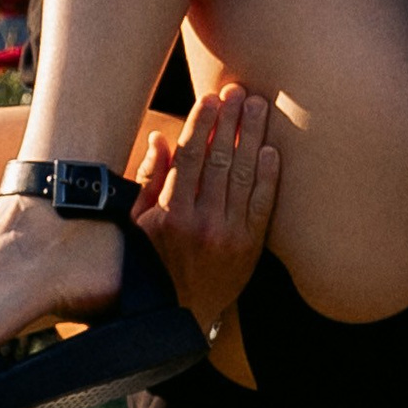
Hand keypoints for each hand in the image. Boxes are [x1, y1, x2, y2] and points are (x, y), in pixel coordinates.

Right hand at [132, 84, 280, 337]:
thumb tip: (161, 138)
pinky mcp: (250, 248)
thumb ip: (149, 181)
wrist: (179, 316)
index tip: (211, 98)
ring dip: (252, 137)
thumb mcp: (137, 225)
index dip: (202, 124)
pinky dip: (268, 175)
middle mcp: (201, 223)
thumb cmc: (151, 263)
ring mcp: (229, 236)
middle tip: (240, 91)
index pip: (189, 158)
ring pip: (244, 176)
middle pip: (221, 160)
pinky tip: (271, 150)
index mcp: (170, 215)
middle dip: (231, 122)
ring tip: (259, 107)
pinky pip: (263, 204)